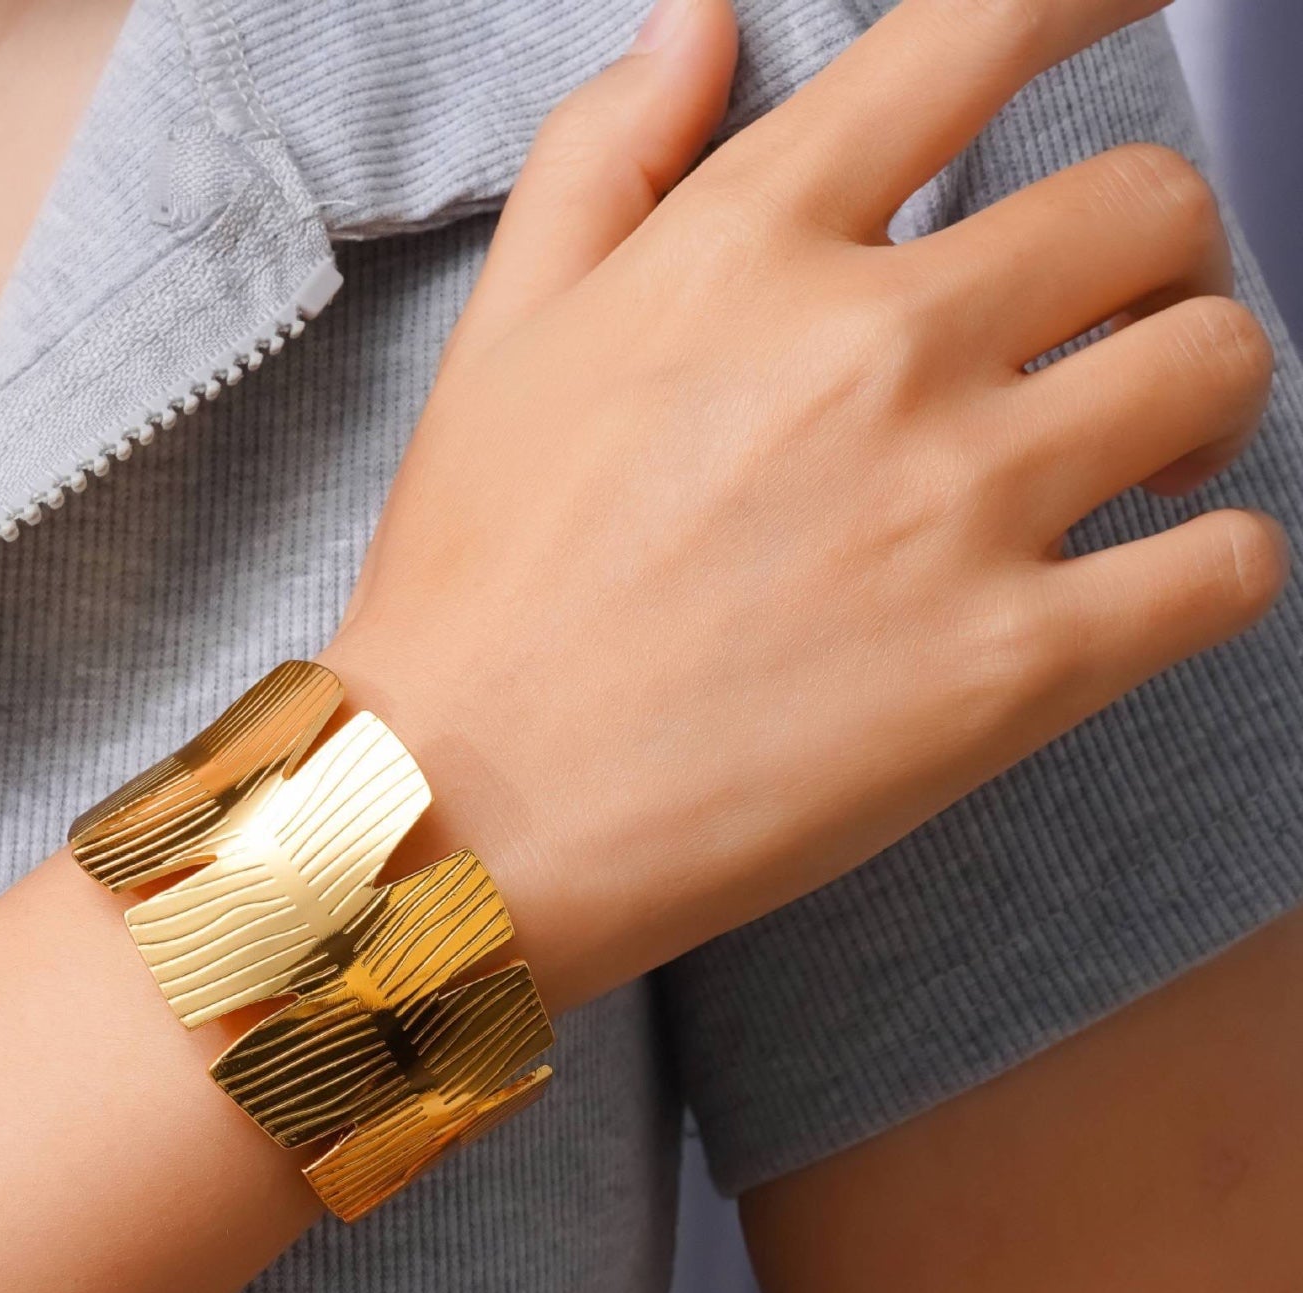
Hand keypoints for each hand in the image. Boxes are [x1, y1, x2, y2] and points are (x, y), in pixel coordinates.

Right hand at [320, 0, 1283, 1013]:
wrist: (470, 810)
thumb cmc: (475, 588)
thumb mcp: (502, 337)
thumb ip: (601, 156)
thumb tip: (699, 22)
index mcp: (748, 247)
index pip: (976, 35)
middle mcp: (875, 346)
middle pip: (1146, 207)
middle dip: (1154, 251)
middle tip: (1109, 324)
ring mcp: (956, 506)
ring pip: (1215, 363)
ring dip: (1204, 391)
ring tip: (1146, 456)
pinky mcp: (1010, 668)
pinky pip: (1227, 568)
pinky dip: (1220, 560)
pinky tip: (1149, 577)